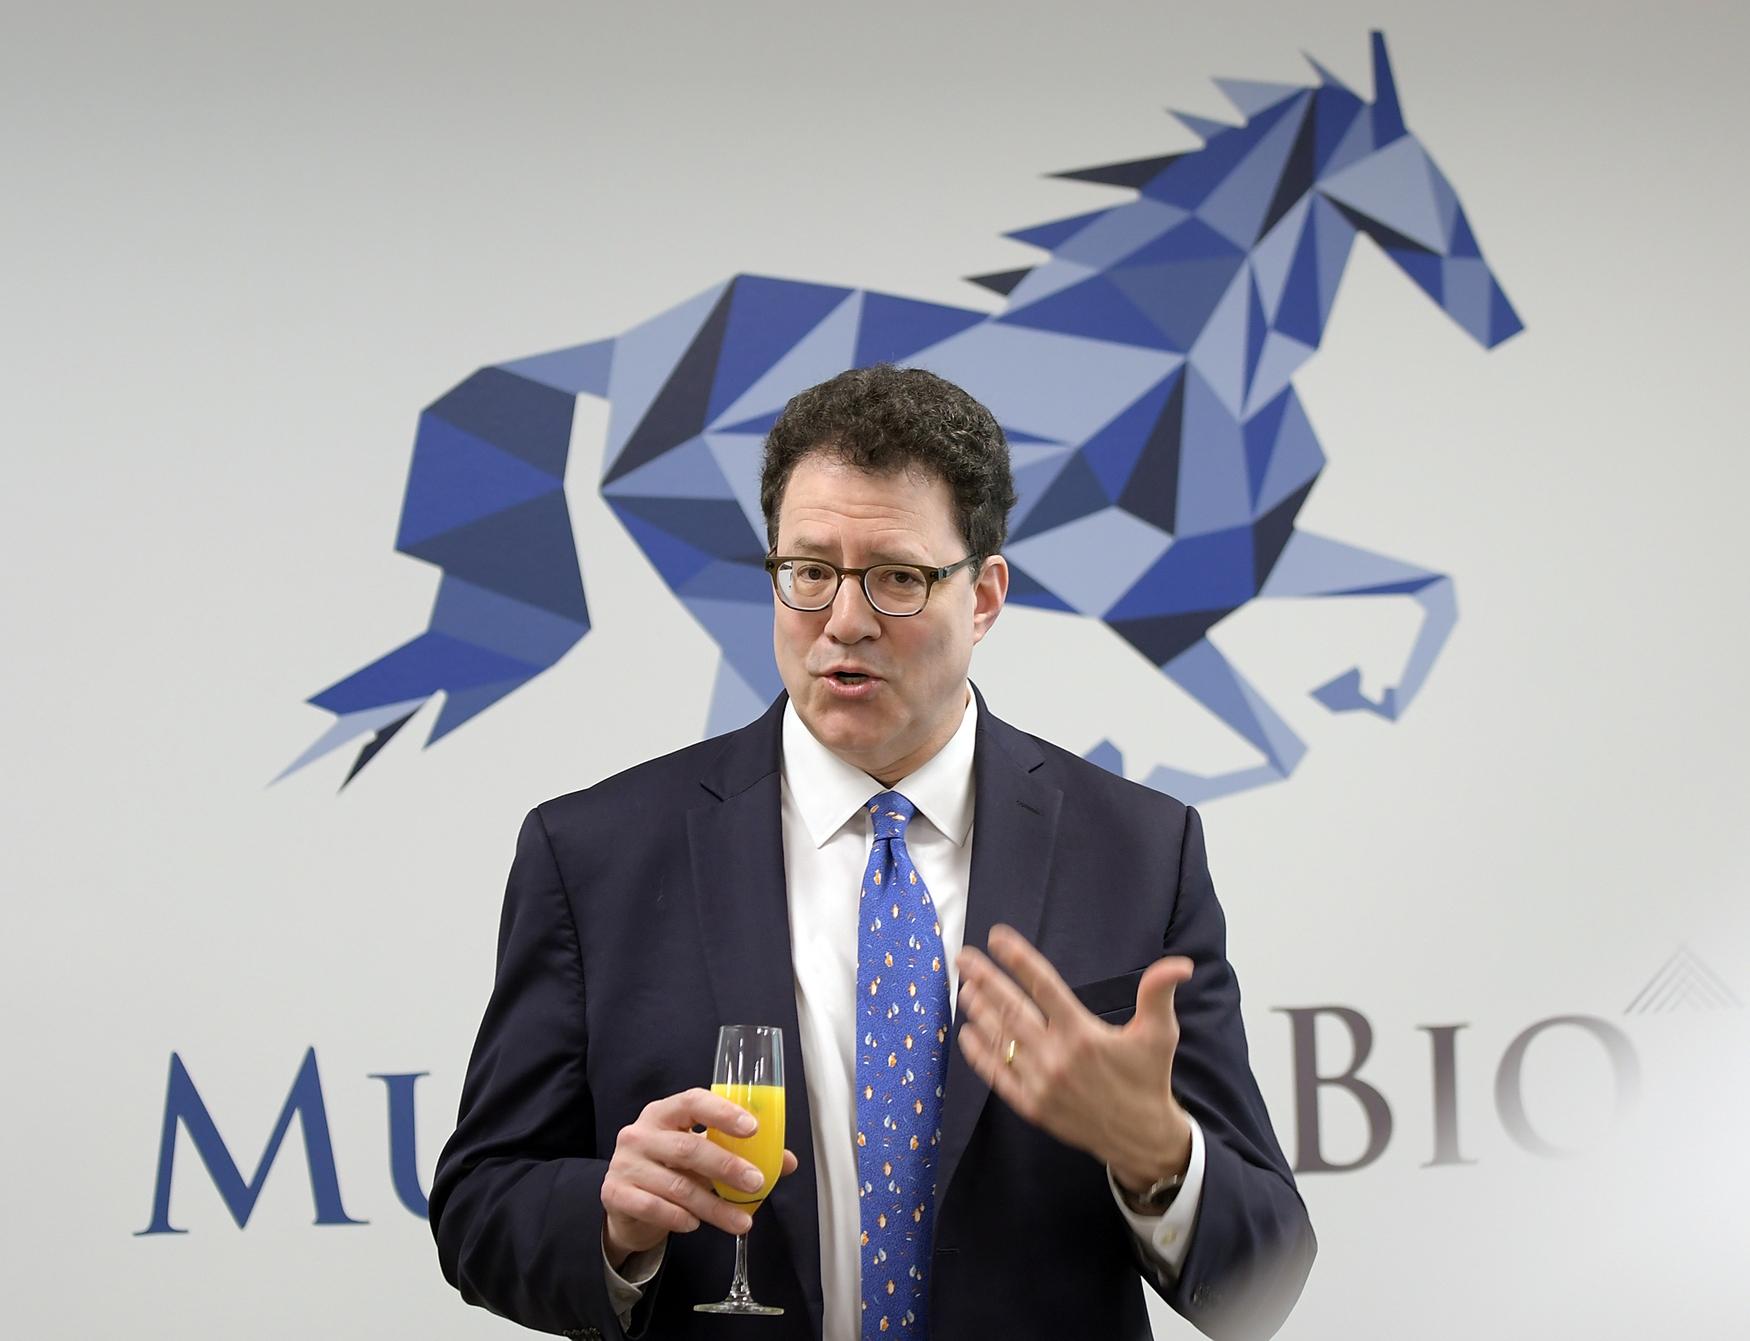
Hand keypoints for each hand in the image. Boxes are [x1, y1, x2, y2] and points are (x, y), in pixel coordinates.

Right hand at [600, 1087, 798, 1269]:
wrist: (627, 1204)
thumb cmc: (671, 1170)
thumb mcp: (702, 1156)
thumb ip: (740, 1154)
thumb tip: (787, 1161)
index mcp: (664, 1113)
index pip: (693, 1101)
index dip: (723, 1113)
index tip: (753, 1128)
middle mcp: (640, 1133)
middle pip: (687, 1147)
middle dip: (727, 1167)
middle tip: (756, 1183)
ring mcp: (625, 1163)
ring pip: (677, 1186)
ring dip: (714, 1206)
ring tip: (741, 1222)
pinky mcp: (614, 1193)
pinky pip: (654, 1207)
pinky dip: (680, 1218)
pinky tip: (696, 1224)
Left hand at [955, 924, 1193, 1190]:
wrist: (1140, 1137)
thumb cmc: (1148, 1078)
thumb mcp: (1160, 1034)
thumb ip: (1159, 994)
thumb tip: (1180, 964)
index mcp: (1083, 1033)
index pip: (1044, 986)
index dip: (1019, 959)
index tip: (998, 937)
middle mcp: (1057, 1056)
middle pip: (1012, 1008)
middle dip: (986, 979)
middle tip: (965, 957)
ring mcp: (1041, 1082)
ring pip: (1002, 1039)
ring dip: (979, 1012)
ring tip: (963, 988)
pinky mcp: (1032, 1106)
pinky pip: (998, 1075)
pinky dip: (980, 1054)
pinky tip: (967, 1034)